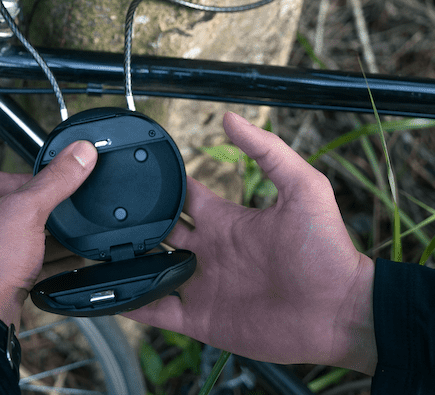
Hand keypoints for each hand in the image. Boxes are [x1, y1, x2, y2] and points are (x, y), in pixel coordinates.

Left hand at [0, 140, 97, 326]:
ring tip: (67, 237)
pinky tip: (63, 261)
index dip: (24, 181)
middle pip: (4, 210)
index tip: (48, 186)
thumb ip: (55, 181)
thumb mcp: (25, 212)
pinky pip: (16, 266)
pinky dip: (40, 263)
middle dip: (37, 214)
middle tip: (58, 213)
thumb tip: (79, 153)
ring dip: (42, 240)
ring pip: (12, 240)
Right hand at [121, 112, 376, 373]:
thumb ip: (267, 151)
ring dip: (128, 263)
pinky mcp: (201, 318)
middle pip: (160, 231)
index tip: (133, 168)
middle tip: (103, 211)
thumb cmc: (326, 248)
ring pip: (152, 270)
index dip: (161, 182)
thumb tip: (231, 116)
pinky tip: (108, 294)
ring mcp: (203, 285)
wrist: (339, 309)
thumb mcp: (303, 187)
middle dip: (134, 222)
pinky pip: (157, 311)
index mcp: (227, 219)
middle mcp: (210, 250)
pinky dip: (132, 304)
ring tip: (95, 252)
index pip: (184, 195)